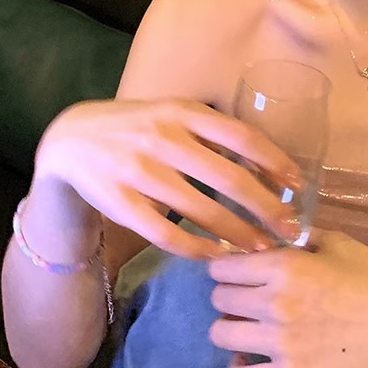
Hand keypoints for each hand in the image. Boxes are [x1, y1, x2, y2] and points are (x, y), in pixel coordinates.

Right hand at [33, 98, 301, 259]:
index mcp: (183, 111)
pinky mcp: (120, 202)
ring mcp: (139, 171)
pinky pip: (166, 234)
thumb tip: (269, 161)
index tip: (297, 186)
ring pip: (201, 210)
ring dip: (237, 233)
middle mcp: (163, 137)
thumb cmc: (137, 127)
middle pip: (228, 178)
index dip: (274, 162)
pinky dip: (196, 248)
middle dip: (265, 207)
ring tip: (261, 249)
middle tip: (290, 229)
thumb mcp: (173, 114)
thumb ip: (212, 132)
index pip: (241, 136)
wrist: (70, 141)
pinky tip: (216, 256)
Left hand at [207, 229, 367, 367]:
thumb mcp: (336, 242)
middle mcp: (275, 302)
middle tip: (247, 299)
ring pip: (221, 334)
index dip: (226, 268)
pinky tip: (252, 357)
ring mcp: (281, 342)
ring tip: (249, 326)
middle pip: (219, 299)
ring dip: (232, 327)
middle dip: (229, 295)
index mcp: (285, 265)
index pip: (222, 267)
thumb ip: (297, 239)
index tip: (236, 272)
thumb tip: (267, 237)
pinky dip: (240, 367)